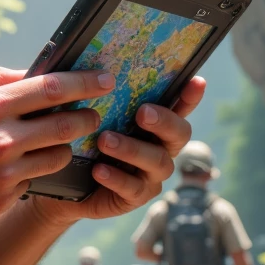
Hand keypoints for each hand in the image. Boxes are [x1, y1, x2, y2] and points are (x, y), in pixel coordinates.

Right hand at [0, 65, 114, 236]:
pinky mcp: (3, 198)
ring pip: (59, 156)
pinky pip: (35, 181)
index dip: (85, 82)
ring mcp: (5, 172)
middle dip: (87, 117)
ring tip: (57, 142)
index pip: (52, 88)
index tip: (105, 78)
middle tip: (93, 113)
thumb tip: (26, 72)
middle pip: (67, 123)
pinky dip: (34, 172)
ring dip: (65, 147)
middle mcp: (2, 138)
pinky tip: (21, 168)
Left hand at [75, 74, 206, 221]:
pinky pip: (133, 189)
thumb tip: (96, 67)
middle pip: (180, 135)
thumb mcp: (94, 117)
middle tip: (143, 113)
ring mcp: (152, 175)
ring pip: (157, 162)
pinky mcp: (135, 197)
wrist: (67, 181)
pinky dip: (116, 177)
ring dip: (131, 149)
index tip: (197, 81)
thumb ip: (105, 97)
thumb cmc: (85, 140)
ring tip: (104, 140)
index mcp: (155, 125)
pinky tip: (99, 170)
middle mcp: (161, 148)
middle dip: (165, 122)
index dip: (191, 96)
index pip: (179, 108)